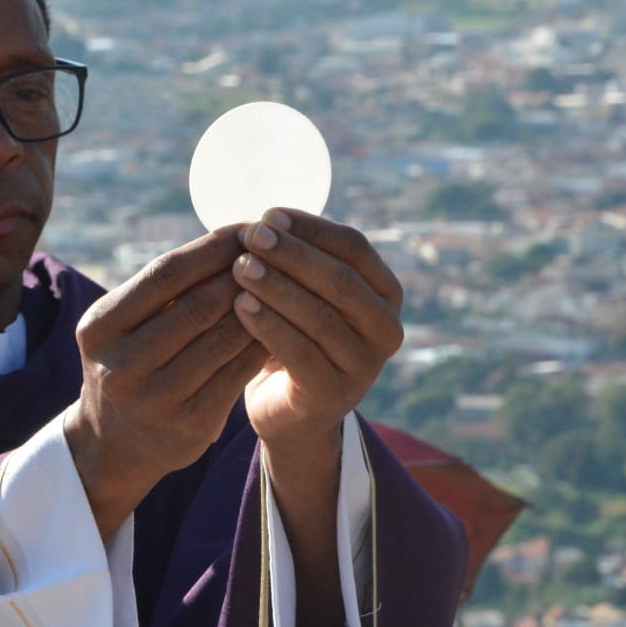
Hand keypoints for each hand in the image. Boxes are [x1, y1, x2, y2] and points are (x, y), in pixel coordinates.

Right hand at [64, 226, 269, 537]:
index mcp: (99, 328)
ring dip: (258, 306)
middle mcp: (120, 366)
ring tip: (281, 284)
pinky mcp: (190, 425)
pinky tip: (278, 325)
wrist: (113, 445)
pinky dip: (259, 343)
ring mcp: (155, 399)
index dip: (210, 248)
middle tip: (274, 253)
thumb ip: (163, 289)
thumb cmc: (129, 362)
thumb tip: (231, 237)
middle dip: (241, 274)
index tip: (244, 228)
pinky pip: (237, 373)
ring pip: (223, 338)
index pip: (165, 274)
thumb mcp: (123, 324)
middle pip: (197, 305)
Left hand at [232, 208, 402, 458]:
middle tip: (251, 236)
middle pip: (340, 280)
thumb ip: (295, 259)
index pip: (354, 247)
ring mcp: (366, 364)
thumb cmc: (293, 335)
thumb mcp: (303, 294)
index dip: (311, 228)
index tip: (269, 215)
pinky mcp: (335, 393)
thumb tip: (261, 217)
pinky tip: (241, 305)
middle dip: (292, 254)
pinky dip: (269, 325)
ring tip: (240, 267)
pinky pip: (300, 352)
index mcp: (385, 292)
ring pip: (320, 316)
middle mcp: (386, 327)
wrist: (290, 412)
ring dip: (277, 287)